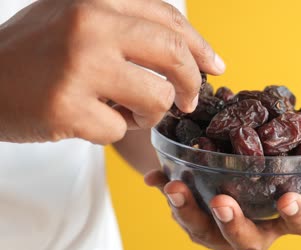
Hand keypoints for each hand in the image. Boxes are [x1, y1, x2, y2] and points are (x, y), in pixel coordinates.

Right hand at [0, 0, 224, 143]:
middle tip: (188, 102)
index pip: (169, 20)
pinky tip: (88, 120)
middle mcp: (89, 25)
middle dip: (191, 85)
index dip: (200, 47)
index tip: (216, 67)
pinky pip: (119, 130)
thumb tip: (194, 53)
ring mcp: (78, 66)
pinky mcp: (66, 108)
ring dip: (149, 115)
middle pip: (174, 56)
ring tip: (127, 112)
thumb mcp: (78, 19)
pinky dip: (111, 131)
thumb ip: (129, 27)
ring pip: (156, 99)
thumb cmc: (36, 53)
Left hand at [144, 151, 300, 249]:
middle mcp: (250, 231)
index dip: (297, 216)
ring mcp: (218, 231)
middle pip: (245, 241)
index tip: (288, 200)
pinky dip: (168, 193)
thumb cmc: (266, 173)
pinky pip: (179, 212)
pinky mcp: (192, 221)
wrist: (230, 175)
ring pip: (203, 231)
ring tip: (176, 188)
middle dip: (234, 225)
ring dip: (188, 211)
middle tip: (223, 202)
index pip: (298, 226)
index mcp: (279, 219)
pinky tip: (157, 177)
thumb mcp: (289, 164)